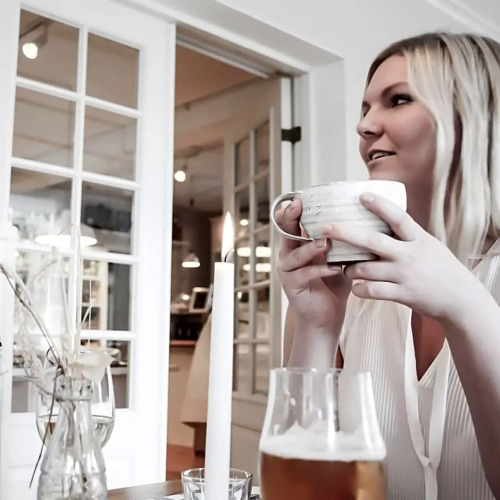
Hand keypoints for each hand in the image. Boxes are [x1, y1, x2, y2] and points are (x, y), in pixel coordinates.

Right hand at [276, 199, 350, 329]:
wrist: (327, 314)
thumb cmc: (333, 283)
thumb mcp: (338, 257)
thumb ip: (342, 241)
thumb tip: (364, 218)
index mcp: (299, 245)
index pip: (292, 223)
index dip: (292, 210)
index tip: (299, 197)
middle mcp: (289, 255)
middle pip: (285, 233)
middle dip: (290, 218)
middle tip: (297, 207)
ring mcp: (288, 271)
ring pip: (295, 255)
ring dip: (310, 247)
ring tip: (325, 243)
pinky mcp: (291, 286)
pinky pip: (304, 274)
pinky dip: (320, 270)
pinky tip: (335, 268)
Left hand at [321, 192, 477, 320]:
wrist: (461, 300)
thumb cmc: (442, 269)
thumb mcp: (429, 245)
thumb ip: (407, 235)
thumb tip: (385, 218)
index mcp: (418, 239)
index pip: (397, 217)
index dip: (379, 205)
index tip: (362, 195)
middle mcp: (409, 255)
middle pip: (372, 241)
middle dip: (345, 233)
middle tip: (326, 228)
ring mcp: (404, 275)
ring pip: (365, 269)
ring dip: (350, 269)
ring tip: (345, 268)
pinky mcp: (401, 294)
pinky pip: (371, 291)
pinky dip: (359, 289)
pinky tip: (356, 288)